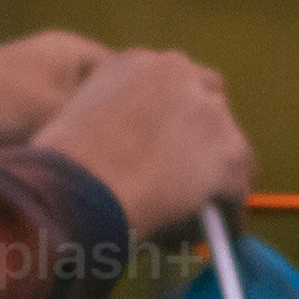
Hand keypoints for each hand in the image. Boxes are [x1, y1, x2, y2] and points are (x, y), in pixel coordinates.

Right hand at [24, 44, 250, 242]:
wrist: (77, 189)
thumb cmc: (61, 164)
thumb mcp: (83, 118)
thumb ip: (118, 121)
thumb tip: (137, 156)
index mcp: (138, 62)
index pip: (177, 83)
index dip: (175, 120)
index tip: (167, 147)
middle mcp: (180, 74)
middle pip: (210, 106)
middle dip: (200, 142)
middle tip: (184, 179)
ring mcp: (210, 113)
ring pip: (228, 150)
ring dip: (213, 180)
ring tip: (196, 215)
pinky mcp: (230, 155)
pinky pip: (238, 191)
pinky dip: (229, 215)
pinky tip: (216, 236)